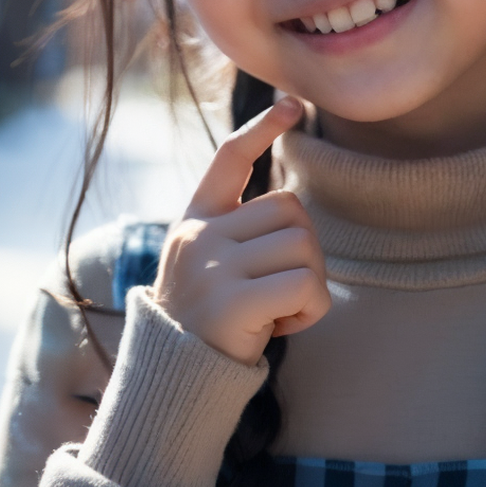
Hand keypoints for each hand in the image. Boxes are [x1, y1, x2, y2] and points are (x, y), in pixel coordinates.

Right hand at [152, 97, 329, 365]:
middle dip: (303, 249)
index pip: (229, 160)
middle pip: (290, 209)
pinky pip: (307, 284)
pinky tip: (283, 327)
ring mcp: (213, 267)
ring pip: (304, 245)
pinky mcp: (234, 301)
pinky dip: (311, 309)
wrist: (174, 380)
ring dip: (310, 284)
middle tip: (279, 290)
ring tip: (277, 312)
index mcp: (194, 220)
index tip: (291, 106)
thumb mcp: (211, 265)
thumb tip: (293, 210)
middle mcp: (199, 235)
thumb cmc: (208, 323)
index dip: (262, 130)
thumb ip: (240, 232)